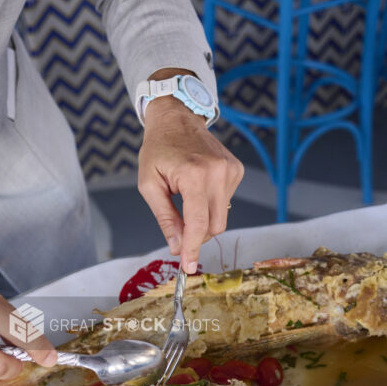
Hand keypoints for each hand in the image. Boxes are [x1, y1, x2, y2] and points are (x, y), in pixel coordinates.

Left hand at [137, 73, 243, 273]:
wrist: (177, 118)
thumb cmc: (158, 149)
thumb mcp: (149, 184)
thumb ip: (164, 218)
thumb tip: (176, 247)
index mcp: (194, 175)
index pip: (198, 223)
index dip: (192, 249)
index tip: (188, 267)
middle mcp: (218, 172)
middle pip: (214, 226)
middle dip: (196, 236)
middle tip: (179, 233)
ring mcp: (231, 170)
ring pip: (222, 217)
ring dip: (203, 219)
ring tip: (185, 198)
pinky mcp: (237, 170)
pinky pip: (226, 202)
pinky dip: (211, 204)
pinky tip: (198, 188)